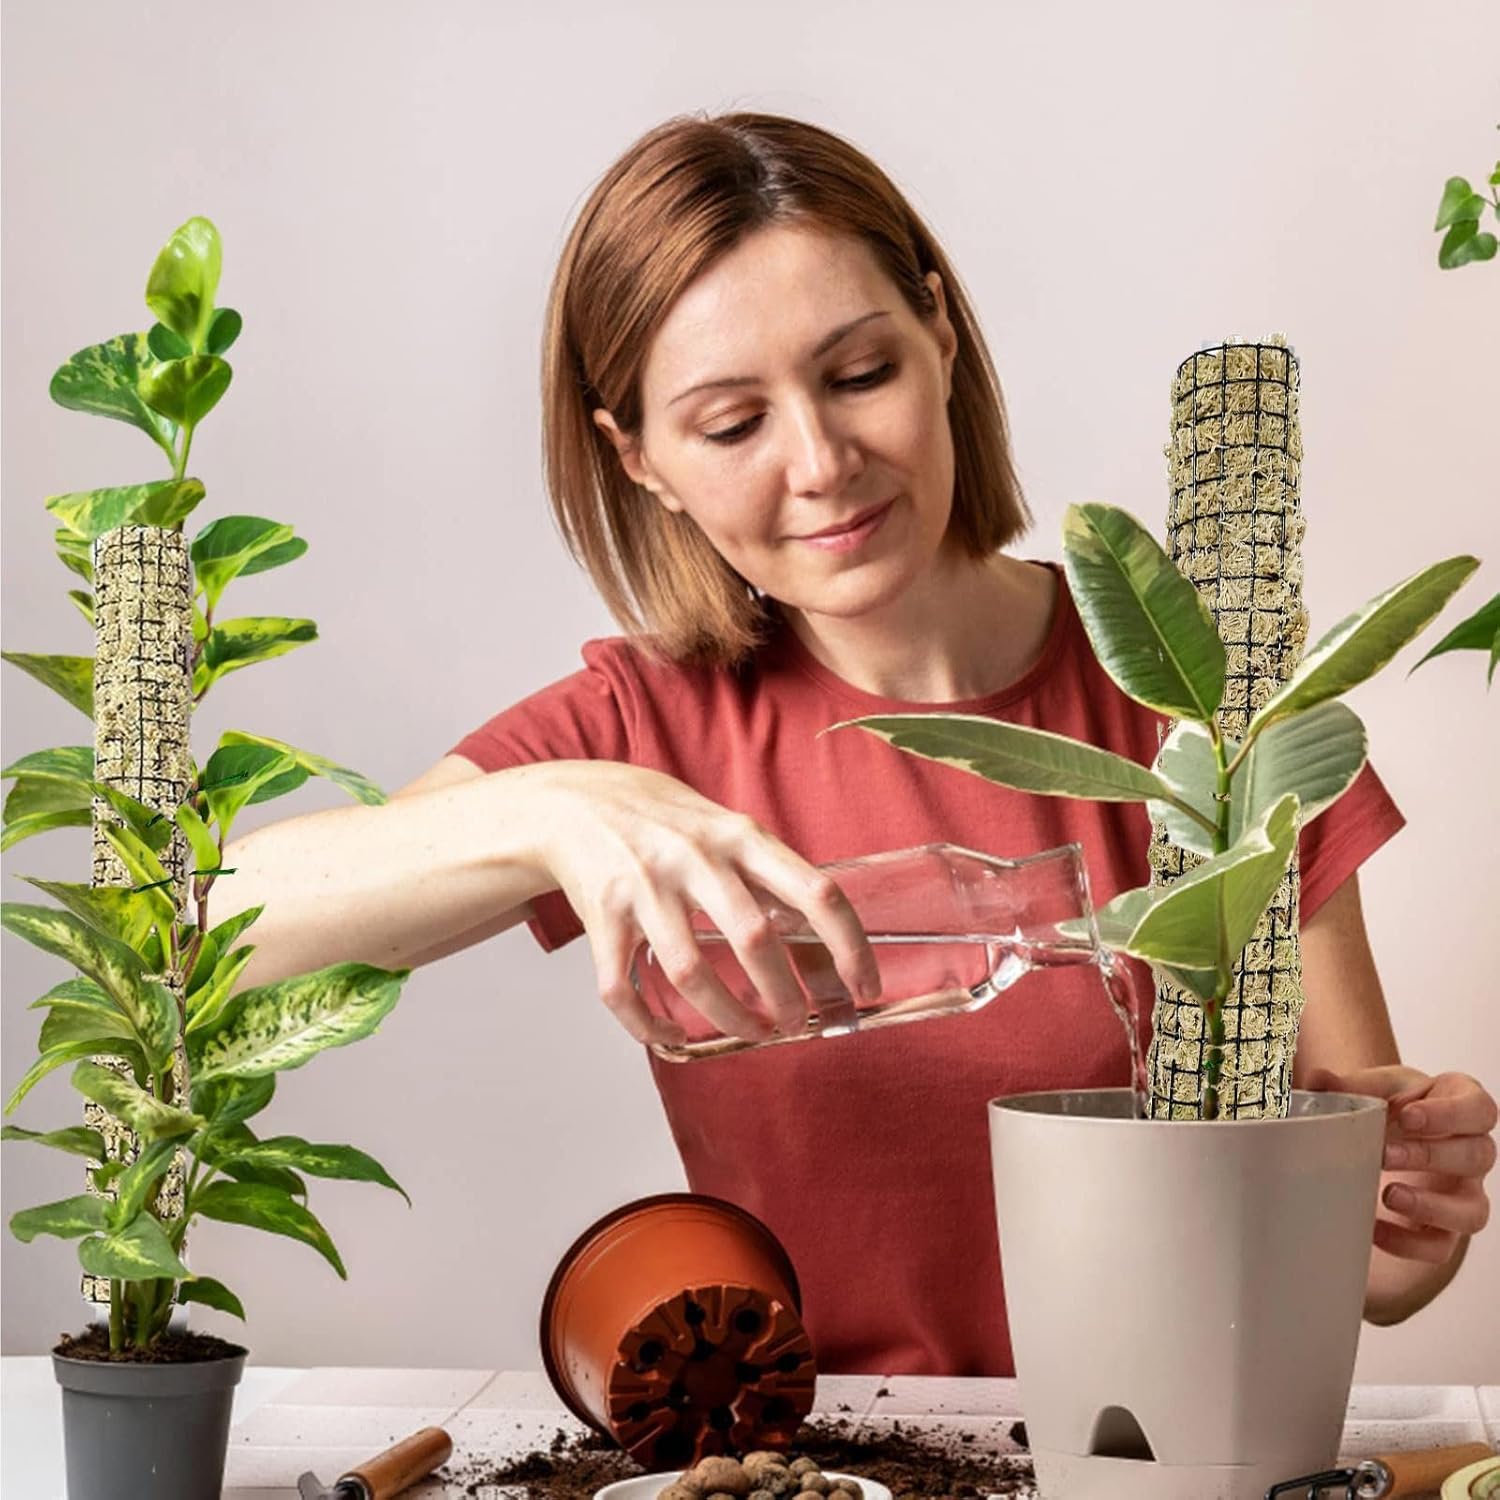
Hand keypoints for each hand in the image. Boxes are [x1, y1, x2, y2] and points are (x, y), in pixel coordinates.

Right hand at [528, 761, 880, 1046]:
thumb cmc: (670, 823)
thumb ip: (772, 879)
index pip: (816, 892)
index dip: (850, 947)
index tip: (864, 988)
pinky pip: (623, 989)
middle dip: (784, 995)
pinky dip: (651, 1027)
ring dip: (728, 1017)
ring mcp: (645, 887)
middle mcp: (695, 858)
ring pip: (691, 974)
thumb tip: (826, 952)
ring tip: (752, 1031)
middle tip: (797, 1022)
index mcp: (741, 837)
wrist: (578, 801)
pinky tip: (675, 1036)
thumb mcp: (730, 831)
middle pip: (755, 939)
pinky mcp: (601, 916)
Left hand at [1306, 1064, 1496, 1263]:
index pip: (1479, 1109)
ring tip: (1389, 1196)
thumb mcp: (1376, 1088)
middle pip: (1477, 1156)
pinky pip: (1441, 1246)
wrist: (1386, 1133)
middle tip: (1384, 1154)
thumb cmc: (1391, 1105)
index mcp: (1463, 1107)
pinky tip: (1375, 1228)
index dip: (1448, 1114)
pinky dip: (1409, 1243)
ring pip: (1471, 1209)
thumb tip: (1317, 1079)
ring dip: (1430, 1206)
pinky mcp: (1446, 1228)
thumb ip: (1349, 1084)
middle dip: (1429, 1156)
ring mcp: (1465, 1193)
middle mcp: (1474, 1151)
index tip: (1408, 1116)